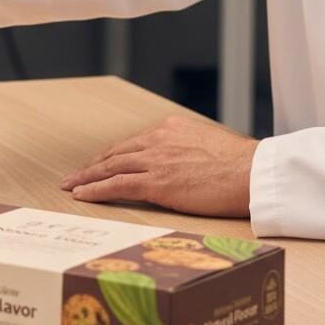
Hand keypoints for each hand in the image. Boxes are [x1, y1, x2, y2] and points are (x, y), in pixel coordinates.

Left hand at [60, 115, 257, 218]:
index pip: (132, 144)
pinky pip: (116, 185)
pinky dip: (95, 190)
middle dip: (91, 166)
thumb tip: (182, 165)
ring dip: (86, 178)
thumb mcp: (208, 146)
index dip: (111, 156)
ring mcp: (155, 160)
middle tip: (73, 176)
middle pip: (115, 153)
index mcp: (170, 129)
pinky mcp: (156, 182)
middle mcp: (157, 140)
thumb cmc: (241, 166)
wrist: (254, 173)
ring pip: (110, 168)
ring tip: (70, 186)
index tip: (98, 164)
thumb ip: (187, 150)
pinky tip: (82, 196)